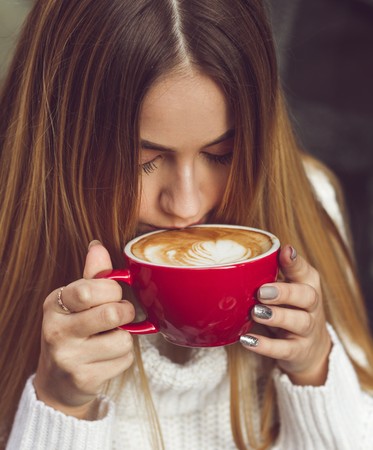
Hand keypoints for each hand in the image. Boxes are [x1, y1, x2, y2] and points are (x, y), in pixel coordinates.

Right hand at [34, 241, 134, 418]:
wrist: (58, 381)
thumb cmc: (73, 331)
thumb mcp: (76, 302)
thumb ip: (92, 276)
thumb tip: (98, 246)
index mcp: (54, 304)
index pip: (89, 289)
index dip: (112, 290)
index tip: (113, 294)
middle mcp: (56, 331)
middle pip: (111, 314)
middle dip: (125, 312)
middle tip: (120, 315)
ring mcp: (68, 358)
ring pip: (123, 339)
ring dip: (125, 337)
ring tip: (111, 337)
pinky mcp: (84, 379)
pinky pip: (124, 360)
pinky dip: (123, 357)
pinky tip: (108, 357)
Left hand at [240, 245, 331, 385]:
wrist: (312, 349)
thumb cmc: (292, 308)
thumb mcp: (287, 288)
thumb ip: (271, 273)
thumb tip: (244, 260)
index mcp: (308, 285)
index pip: (305, 271)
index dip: (295, 262)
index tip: (285, 251)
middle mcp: (312, 306)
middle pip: (307, 296)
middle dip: (285, 292)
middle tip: (262, 291)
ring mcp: (308, 330)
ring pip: (299, 321)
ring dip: (277, 316)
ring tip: (256, 312)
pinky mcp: (298, 351)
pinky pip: (284, 349)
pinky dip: (266, 345)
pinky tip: (247, 339)